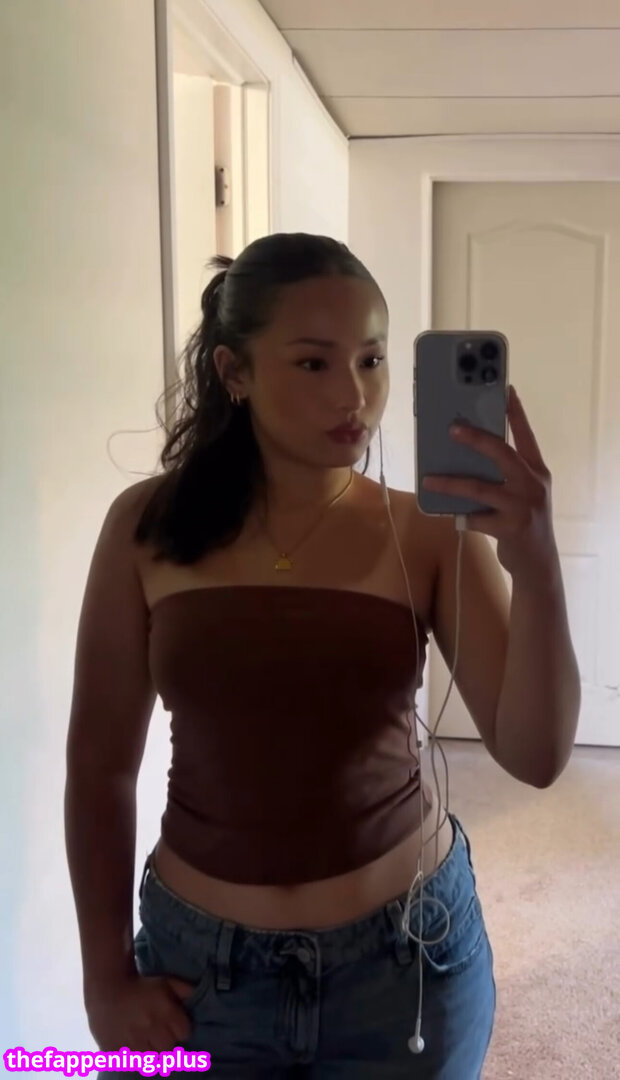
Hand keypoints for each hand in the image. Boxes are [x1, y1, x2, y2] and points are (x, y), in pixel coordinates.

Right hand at [85, 971, 194, 1051]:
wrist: (107, 985)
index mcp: (165, 1012)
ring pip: (151, 1059)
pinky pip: (132, 1063)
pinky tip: (134, 1047)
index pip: (184, 1034)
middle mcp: (150, 1029)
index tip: (174, 1025)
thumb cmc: (141, 984)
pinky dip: (135, 1058)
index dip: (180, 1029)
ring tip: (147, 1042)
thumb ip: (185, 990)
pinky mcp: (116, 1050)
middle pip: (168, 1048)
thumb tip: (198, 998)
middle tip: (159, 1034)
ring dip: (151, 1052)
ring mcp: (132, 1042)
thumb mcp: (166, 982)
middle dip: (166, 1042)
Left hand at [422, 385, 558, 584]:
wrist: (539, 562)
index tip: (505, 389)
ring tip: (428, 480)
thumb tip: (467, 456)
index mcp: (537, 471)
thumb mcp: (524, 493)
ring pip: (481, 489)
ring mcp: (523, 507)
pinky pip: (476, 519)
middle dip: (477, 439)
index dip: (515, 412)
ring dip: (451, 483)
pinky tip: (449, 515)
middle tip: (452, 429)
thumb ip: (507, 475)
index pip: (525, 435)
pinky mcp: (510, 528)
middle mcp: (533, 484)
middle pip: (503, 454)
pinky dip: (460, 517)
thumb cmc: (525, 521)